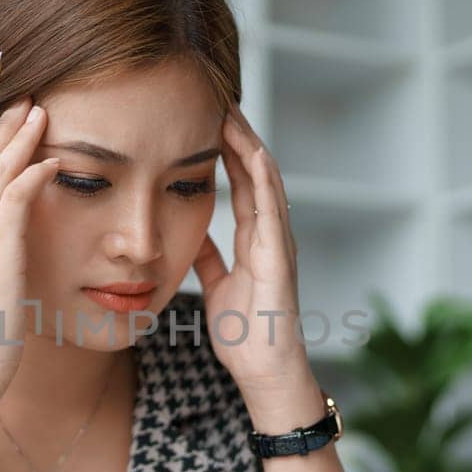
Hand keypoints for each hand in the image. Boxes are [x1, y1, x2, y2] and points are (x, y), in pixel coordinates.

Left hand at [191, 103, 314, 399]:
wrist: (264, 373)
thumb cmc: (245, 335)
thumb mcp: (217, 286)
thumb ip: (209, 257)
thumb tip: (191, 233)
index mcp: (254, 241)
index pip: (240, 183)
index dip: (225, 151)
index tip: (206, 119)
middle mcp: (270, 235)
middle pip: (254, 173)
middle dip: (237, 135)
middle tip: (216, 97)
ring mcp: (279, 243)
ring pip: (266, 181)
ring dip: (249, 144)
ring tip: (231, 110)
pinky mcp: (280, 258)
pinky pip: (272, 210)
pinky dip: (263, 178)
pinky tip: (252, 151)